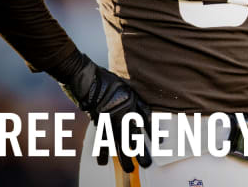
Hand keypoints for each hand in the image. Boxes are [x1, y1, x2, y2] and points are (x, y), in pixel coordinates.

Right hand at [60, 54, 152, 171]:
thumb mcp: (124, 86)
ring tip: (129, 170)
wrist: (87, 77)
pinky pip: (101, 140)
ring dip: (124, 157)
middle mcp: (124, 112)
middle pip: (135, 135)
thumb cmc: (105, 79)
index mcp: (133, 101)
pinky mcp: (98, 122)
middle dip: (142, 150)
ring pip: (120, 142)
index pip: (147, 118)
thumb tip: (135, 110)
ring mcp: (111, 118)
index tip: (160, 142)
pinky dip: (101, 152)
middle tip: (147, 164)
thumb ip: (130, 98)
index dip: (154, 131)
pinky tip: (103, 164)